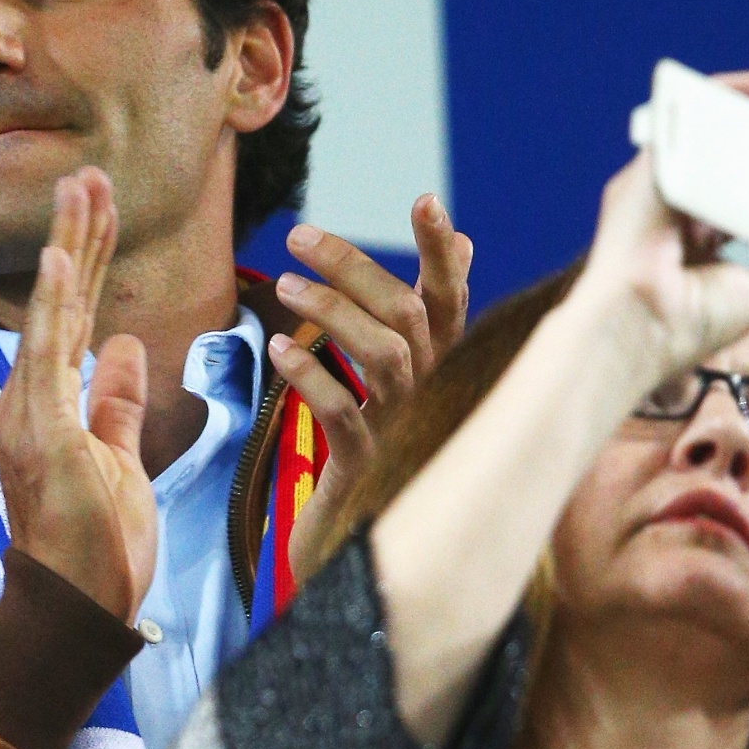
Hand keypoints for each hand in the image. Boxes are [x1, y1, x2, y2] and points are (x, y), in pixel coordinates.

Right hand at [0, 167, 155, 623]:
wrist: (77, 612)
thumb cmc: (96, 549)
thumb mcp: (120, 461)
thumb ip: (118, 402)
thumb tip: (129, 345)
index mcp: (44, 405)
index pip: (71, 317)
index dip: (85, 260)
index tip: (98, 207)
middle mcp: (24, 400)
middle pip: (59, 303)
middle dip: (78, 234)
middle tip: (90, 172)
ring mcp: (27, 414)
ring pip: (52, 312)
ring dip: (70, 246)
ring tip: (83, 187)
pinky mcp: (41, 432)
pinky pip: (50, 354)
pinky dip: (57, 302)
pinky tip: (65, 257)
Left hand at [273, 195, 472, 582]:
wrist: (358, 549)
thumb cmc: (381, 448)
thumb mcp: (404, 375)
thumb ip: (429, 312)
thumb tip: (468, 243)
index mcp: (440, 367)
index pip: (452, 298)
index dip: (441, 250)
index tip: (424, 198)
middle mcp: (433, 394)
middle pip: (408, 314)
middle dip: (354, 266)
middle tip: (297, 236)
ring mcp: (405, 432)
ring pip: (385, 356)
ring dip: (331, 311)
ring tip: (282, 286)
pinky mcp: (369, 469)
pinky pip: (346, 416)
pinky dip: (312, 376)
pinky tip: (279, 349)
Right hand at [575, 71, 748, 375]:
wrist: (633, 330)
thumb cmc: (675, 325)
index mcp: (692, 230)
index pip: (738, 181)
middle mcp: (670, 201)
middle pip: (726, 146)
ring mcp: (652, 184)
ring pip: (708, 126)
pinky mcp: (646, 172)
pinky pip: (688, 119)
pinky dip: (726, 98)